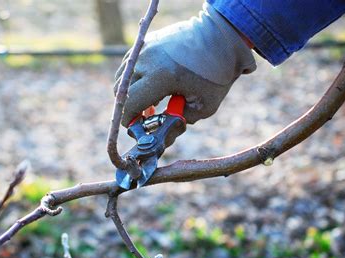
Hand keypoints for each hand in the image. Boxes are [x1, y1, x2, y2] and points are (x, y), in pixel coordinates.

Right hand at [114, 5, 256, 126]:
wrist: (223, 38)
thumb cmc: (217, 74)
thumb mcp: (203, 106)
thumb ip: (179, 121)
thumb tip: (162, 132)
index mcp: (161, 77)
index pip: (131, 103)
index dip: (129, 118)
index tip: (132, 127)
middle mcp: (147, 60)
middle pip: (122, 91)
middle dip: (128, 107)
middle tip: (142, 117)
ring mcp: (145, 48)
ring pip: (122, 76)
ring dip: (129, 92)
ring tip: (148, 101)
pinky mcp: (147, 42)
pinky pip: (129, 64)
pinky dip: (133, 77)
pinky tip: (149, 85)